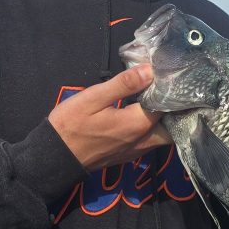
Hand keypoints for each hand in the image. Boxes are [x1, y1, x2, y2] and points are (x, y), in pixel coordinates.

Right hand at [47, 65, 170, 171]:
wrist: (55, 157)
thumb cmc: (71, 125)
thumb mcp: (93, 98)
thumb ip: (123, 85)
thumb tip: (150, 70)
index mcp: (136, 124)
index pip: (165, 105)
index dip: (168, 90)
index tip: (167, 76)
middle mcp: (142, 141)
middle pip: (171, 127)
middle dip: (174, 111)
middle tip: (169, 92)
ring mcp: (135, 151)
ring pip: (162, 137)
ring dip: (164, 122)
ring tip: (159, 101)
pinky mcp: (127, 156)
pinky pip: (150, 143)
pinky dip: (154, 130)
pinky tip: (144, 116)